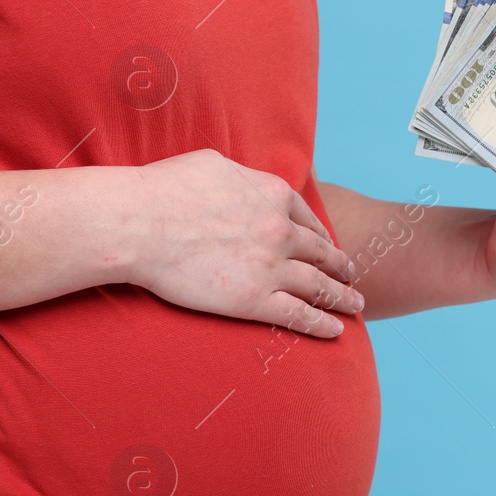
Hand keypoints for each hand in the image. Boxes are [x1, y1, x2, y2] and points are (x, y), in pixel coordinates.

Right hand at [126, 150, 362, 336]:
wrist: (139, 223)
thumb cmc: (164, 189)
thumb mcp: (214, 164)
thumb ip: (241, 177)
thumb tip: (243, 182)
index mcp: (272, 194)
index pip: (308, 218)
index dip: (322, 235)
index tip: (328, 245)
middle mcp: (280, 230)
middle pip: (321, 252)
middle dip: (340, 266)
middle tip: (353, 277)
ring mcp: (270, 266)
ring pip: (317, 285)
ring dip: (341, 297)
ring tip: (355, 306)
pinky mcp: (254, 300)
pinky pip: (298, 315)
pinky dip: (321, 323)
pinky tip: (336, 330)